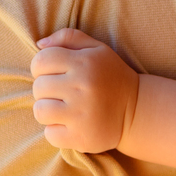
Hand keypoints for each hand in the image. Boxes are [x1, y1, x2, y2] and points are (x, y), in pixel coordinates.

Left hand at [30, 28, 138, 152]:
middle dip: (45, 89)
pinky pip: (50, 134)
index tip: (52, 73)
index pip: (41, 60)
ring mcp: (81, 114)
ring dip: (47, 110)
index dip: (40, 67)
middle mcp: (82, 87)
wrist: (137, 110)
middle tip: (60, 92)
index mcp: (84, 62)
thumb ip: (68, 37)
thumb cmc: (110, 75)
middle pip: (38, 87)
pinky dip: (56, 130)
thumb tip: (39, 44)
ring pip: (40, 111)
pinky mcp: (81, 137)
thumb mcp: (96, 48)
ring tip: (62, 108)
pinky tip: (70, 124)